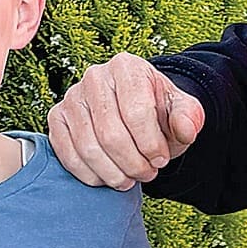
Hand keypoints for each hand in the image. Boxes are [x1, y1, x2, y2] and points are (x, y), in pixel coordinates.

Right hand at [46, 54, 204, 189]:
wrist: (136, 112)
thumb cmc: (159, 112)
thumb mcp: (182, 111)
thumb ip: (189, 117)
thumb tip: (185, 130)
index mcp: (127, 67)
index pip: (137, 112)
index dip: (151, 144)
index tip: (162, 160)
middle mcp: (94, 77)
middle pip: (111, 134)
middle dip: (133, 164)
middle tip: (147, 174)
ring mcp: (72, 97)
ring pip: (89, 148)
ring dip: (113, 173)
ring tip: (130, 179)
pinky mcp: (57, 119)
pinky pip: (67, 154)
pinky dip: (89, 174)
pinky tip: (108, 177)